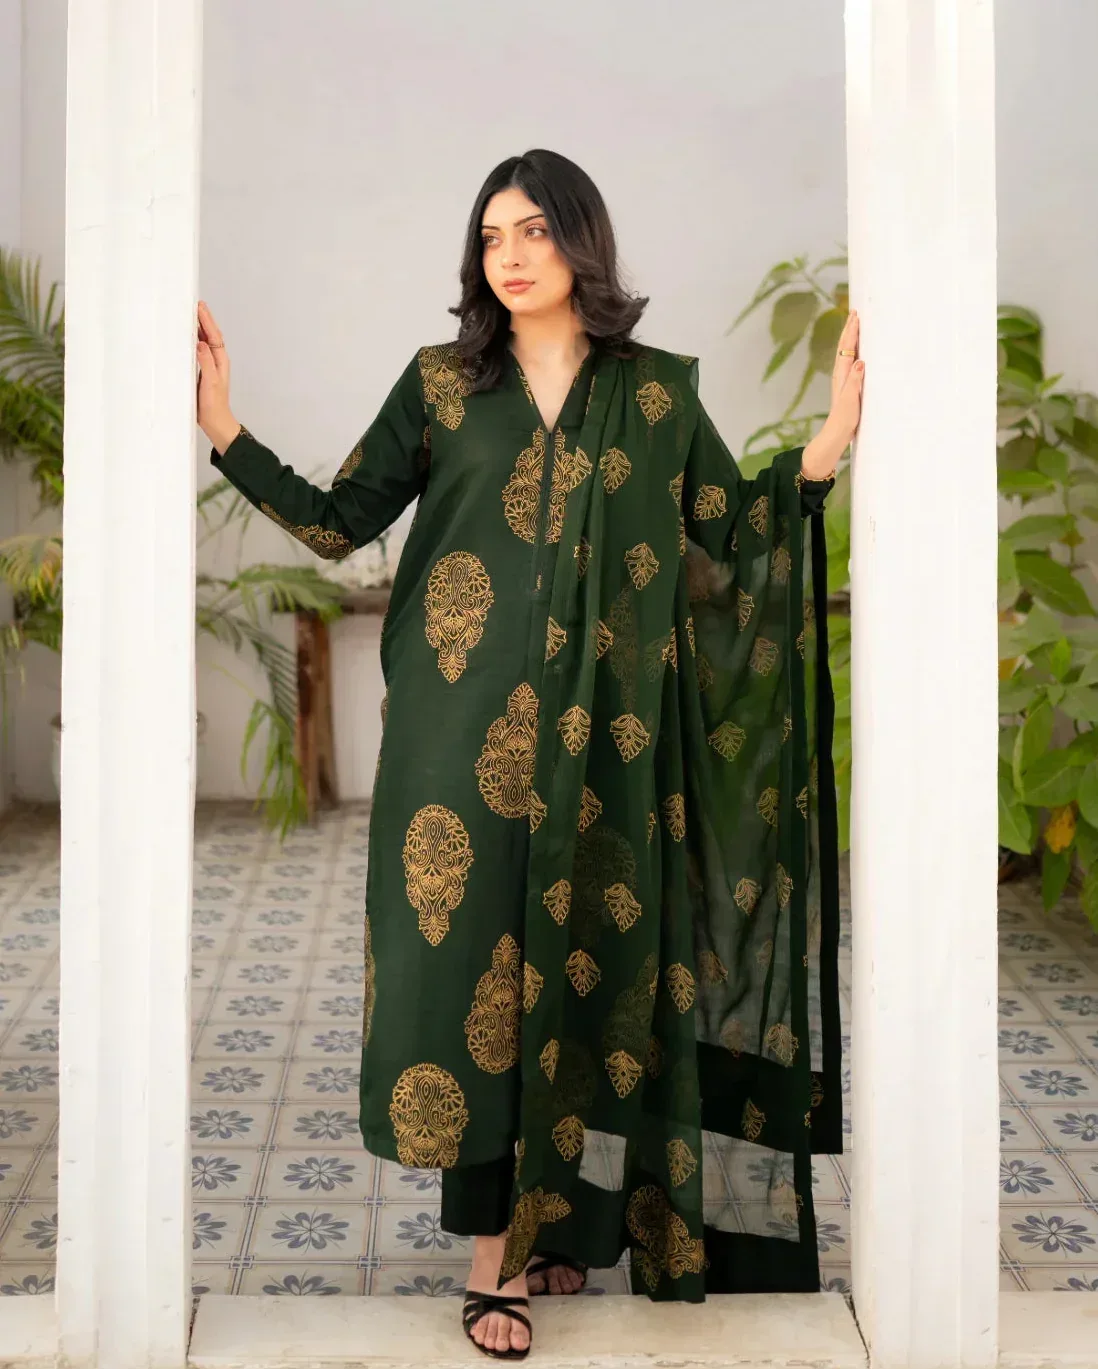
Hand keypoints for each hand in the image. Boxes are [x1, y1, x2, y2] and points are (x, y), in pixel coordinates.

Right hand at [196, 301, 240, 452]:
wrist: (214, 422)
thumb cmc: (213, 405)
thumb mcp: (211, 382)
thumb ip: (206, 362)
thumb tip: (201, 343)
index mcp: (220, 360)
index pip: (214, 335)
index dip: (206, 320)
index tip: (199, 306)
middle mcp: (216, 360)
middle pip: (210, 335)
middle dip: (202, 319)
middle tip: (194, 304)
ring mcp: (209, 366)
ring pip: (204, 342)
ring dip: (198, 328)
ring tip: (190, 315)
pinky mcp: (201, 372)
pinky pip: (197, 351)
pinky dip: (192, 341)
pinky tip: (185, 338)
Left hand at [802, 309, 863, 478]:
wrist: (837, 434)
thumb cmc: (844, 419)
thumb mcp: (850, 400)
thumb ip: (854, 381)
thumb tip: (859, 361)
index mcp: (842, 375)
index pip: (847, 347)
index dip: (851, 331)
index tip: (856, 316)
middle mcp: (841, 374)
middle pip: (845, 346)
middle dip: (850, 329)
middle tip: (855, 312)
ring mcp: (844, 379)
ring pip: (847, 352)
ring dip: (852, 338)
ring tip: (857, 325)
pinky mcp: (849, 386)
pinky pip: (851, 362)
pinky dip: (855, 351)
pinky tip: (860, 351)